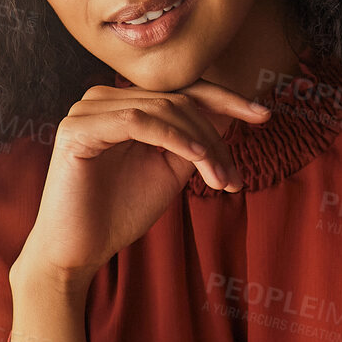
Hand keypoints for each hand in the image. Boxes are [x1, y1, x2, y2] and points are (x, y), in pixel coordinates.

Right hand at [16, 80, 271, 283]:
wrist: (78, 251)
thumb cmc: (119, 213)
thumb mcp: (169, 171)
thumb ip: (194, 141)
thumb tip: (231, 111)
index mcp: (124, 105)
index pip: (182, 90)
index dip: (226, 98)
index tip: (263, 115)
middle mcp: (103, 99)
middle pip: (178, 100)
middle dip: (215, 138)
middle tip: (233, 178)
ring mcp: (87, 110)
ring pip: (163, 109)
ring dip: (201, 144)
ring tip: (219, 179)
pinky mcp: (77, 129)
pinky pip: (137, 122)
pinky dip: (173, 137)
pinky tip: (197, 159)